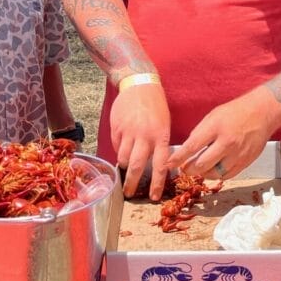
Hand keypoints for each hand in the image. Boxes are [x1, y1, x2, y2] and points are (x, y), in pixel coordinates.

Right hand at [110, 84, 170, 199]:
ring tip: (125, 167)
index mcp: (161, 135)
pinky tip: (122, 147)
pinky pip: (116, 146)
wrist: (140, 84)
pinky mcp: (117, 127)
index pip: (160, 165)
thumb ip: (159, 143)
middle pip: (137, 166)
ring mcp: (129, 131)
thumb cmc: (156, 105)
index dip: (157, 183)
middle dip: (132, 183)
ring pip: (123, 158)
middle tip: (129, 194)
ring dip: (124, 165)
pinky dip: (119, 150)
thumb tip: (154, 164)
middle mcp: (145, 135)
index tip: (154, 197)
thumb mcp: (164, 124)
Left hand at [167, 88, 280, 180]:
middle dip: (189, 169)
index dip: (178, 158)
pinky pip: (226, 175)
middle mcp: (227, 142)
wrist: (262, 112)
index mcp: (216, 127)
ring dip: (203, 173)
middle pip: (202, 164)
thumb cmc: (235, 112)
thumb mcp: (214, 115)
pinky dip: (217, 175)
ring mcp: (237, 154)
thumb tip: (188, 149)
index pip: (192, 146)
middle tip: (185, 168)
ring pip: (214, 173)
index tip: (169, 164)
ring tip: (199, 168)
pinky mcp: (245, 162)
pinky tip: (214, 169)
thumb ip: (201, 132)